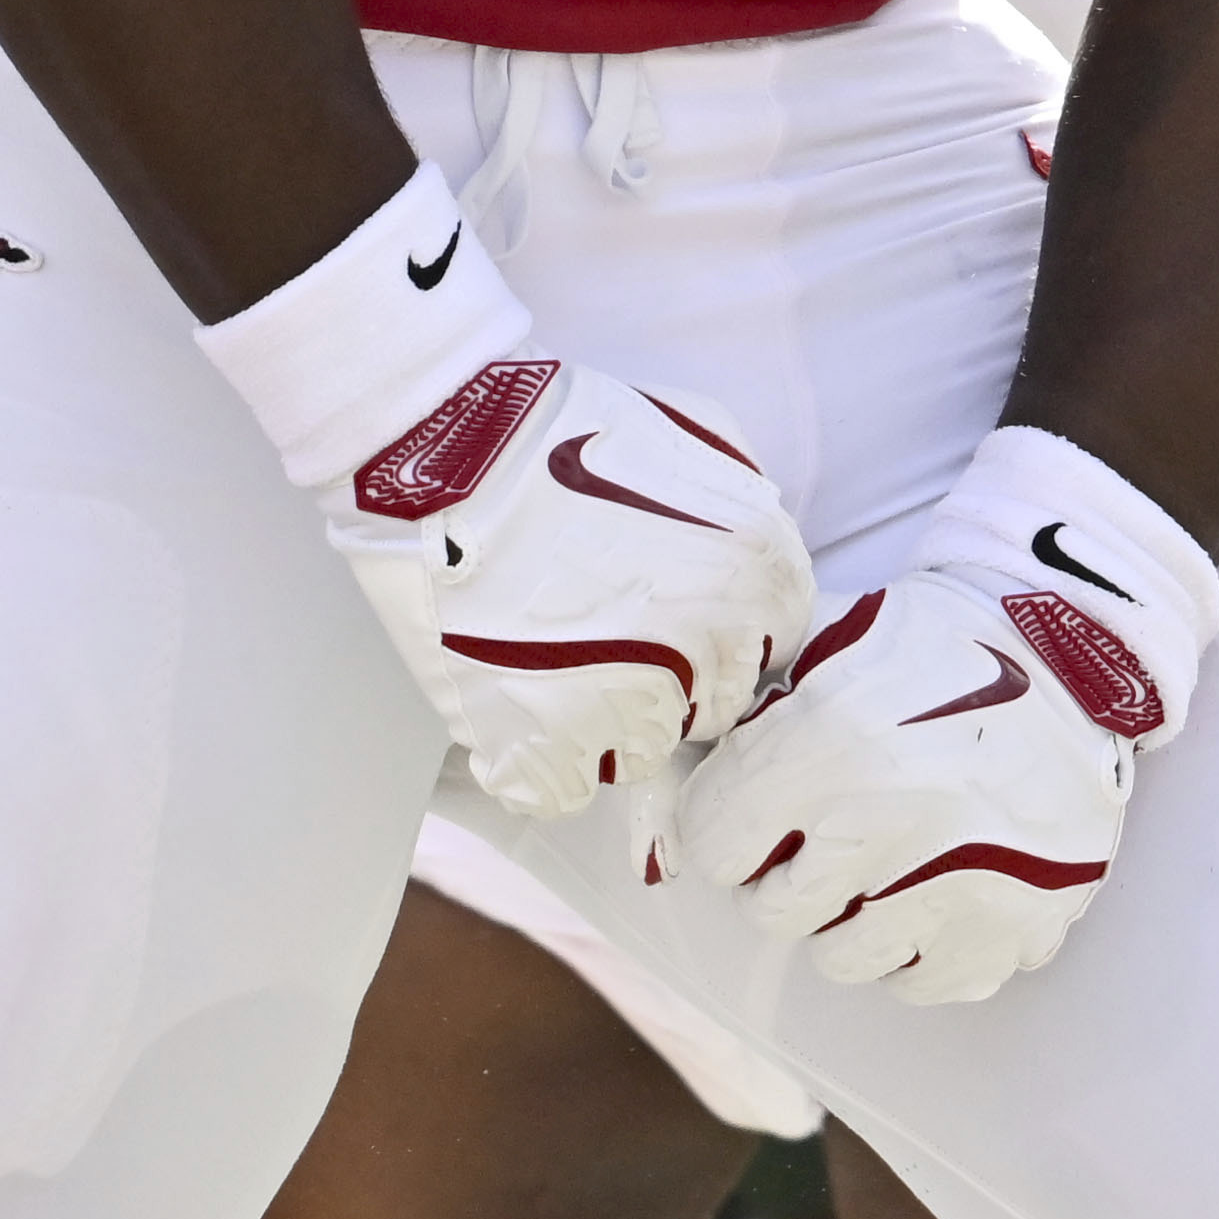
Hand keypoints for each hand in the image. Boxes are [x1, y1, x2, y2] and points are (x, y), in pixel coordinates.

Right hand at [323, 351, 826, 830]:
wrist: (445, 450)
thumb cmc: (561, 432)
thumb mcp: (697, 432)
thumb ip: (746, 506)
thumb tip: (751, 563)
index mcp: (758, 569)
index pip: (773, 644)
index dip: (719, 630)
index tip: (672, 612)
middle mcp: (710, 643)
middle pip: (712, 702)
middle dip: (669, 673)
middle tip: (601, 625)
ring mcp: (630, 702)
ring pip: (645, 751)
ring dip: (607, 718)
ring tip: (552, 651)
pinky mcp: (545, 746)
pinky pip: (567, 786)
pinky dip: (543, 756)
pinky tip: (518, 689)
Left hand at [676, 425, 1218, 1005]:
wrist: (1078, 652)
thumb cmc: (935, 644)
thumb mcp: (831, 643)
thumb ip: (752, 709)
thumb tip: (665, 770)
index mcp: (827, 741)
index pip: (712, 844)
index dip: (726, 824)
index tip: (755, 810)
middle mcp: (886, 819)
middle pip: (774, 911)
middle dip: (787, 873)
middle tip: (830, 831)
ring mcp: (956, 881)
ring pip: (845, 956)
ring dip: (853, 915)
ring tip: (891, 856)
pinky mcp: (1014, 924)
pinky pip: (924, 980)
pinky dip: (923, 944)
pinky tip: (942, 884)